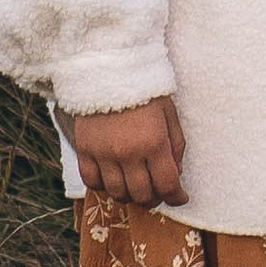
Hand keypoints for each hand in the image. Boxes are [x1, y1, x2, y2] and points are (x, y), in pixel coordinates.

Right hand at [70, 97, 187, 206]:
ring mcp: (104, 153)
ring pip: (117, 193)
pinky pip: (91, 181)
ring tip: (136, 187)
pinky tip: (112, 180)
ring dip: (129, 195)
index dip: (176, 197)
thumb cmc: (145, 90)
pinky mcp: (85, 150)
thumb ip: (176, 146)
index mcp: (154, 143)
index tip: (180, 197)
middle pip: (141, 195)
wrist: (110, 68)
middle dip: (154, 198)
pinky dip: (103, 186)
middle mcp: (128, 153)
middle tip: (158, 192)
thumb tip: (176, 174)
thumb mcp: (170, 114)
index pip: (167, 184)